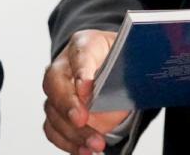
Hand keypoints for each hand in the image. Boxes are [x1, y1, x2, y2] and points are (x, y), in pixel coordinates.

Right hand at [42, 29, 129, 153]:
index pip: (80, 54)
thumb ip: (129, 67)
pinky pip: (52, 128)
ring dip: (72, 131)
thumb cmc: (118, 59)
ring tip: (95, 144)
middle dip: (68, 104)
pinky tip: (84, 150)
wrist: (110, 66)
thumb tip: (136, 84)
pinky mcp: (56, 111)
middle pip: (55, 83)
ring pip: (53, 110)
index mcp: (84, 44)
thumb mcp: (129, 56)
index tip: (88, 90)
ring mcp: (57, 89)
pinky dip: (67, 142)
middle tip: (82, 119)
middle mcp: (64, 65)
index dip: (82, 72)